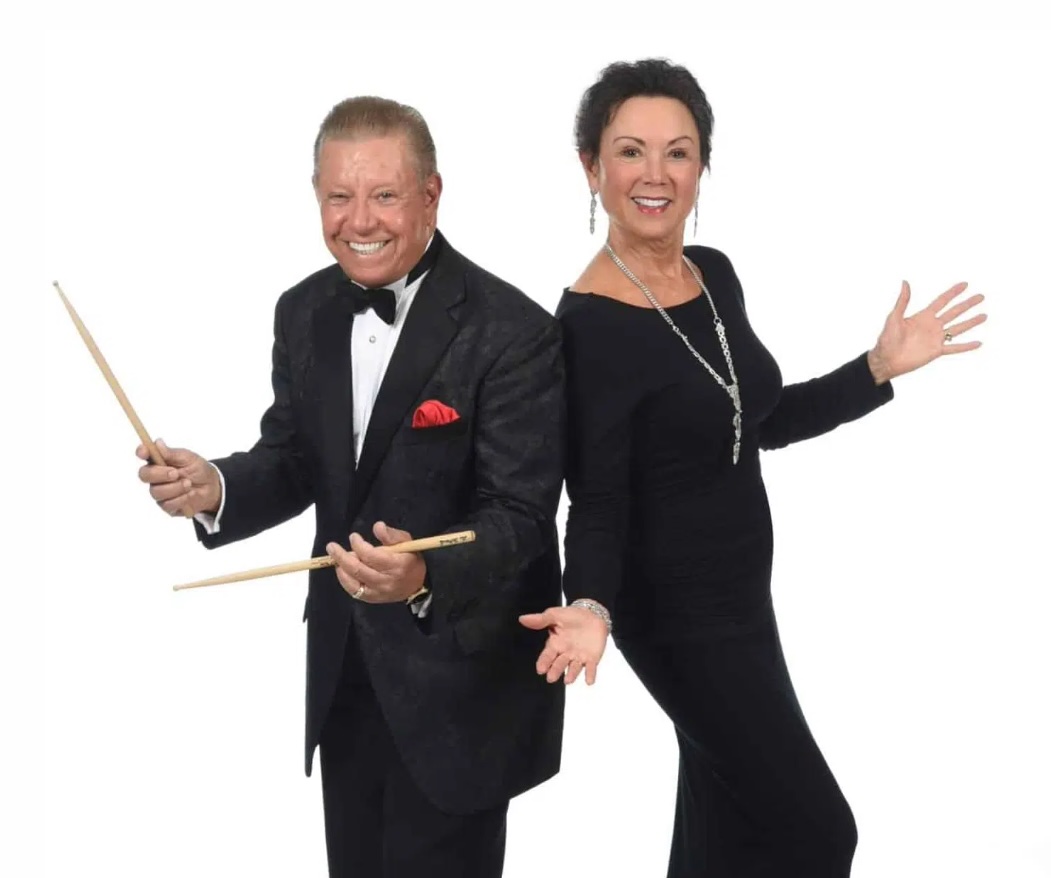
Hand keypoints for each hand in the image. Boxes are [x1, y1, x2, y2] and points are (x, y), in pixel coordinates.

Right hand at [136, 439, 220, 516]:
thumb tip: (158, 443)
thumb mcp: (189, 458)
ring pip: (156, 492)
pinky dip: (182, 499)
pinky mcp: (166, 506)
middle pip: (144, 475)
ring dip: (175, 488)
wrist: (212, 487)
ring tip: (189, 483)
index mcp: (159, 461)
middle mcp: (155, 477)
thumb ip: (172, 453)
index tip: (144, 452)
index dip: (141, 452)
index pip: (144, 455)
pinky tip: (190, 494)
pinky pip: (167, 504)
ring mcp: (159, 492)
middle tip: (175, 473)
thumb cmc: (198, 469)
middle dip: (159, 474)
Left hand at [326, 522, 426, 603]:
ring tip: (336, 558)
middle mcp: (387, 581)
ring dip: (341, 568)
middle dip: (342, 556)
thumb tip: (377, 526)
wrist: (417, 584)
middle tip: (332, 547)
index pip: (371, 556)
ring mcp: (378, 592)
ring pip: (353, 582)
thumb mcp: (406, 541)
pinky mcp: (373, 598)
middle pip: (358, 569)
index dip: (359, 545)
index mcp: (397, 565)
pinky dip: (344, 580)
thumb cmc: (410, 559)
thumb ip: (391, 534)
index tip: (354, 537)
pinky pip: (354, 591)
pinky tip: (342, 570)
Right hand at [518, 605, 608, 684]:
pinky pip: (591, 668)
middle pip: (559, 664)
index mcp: (556, 644)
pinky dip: (590, 675)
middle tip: (551, 678)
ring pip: (574, 668)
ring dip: (571, 675)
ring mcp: (579, 657)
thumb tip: (522, 619)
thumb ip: (540, 619)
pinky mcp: (592, 659)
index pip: (548, 655)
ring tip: (568, 681)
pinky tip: (589, 681)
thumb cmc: (573, 615)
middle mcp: (566, 653)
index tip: (540, 669)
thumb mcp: (555, 615)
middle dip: (555, 671)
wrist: (593, 614)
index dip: (544, 662)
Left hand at [867, 280, 985, 382]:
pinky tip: (978, 343)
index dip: (953, 292)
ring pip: (958, 328)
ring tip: (984, 316)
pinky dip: (966, 346)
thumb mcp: (894, 317)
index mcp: (923, 316)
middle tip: (981, 296)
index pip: (942, 301)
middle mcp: (932, 326)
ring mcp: (936, 338)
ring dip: (971, 322)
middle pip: (954, 312)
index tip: (965, 284)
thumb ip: (903, 301)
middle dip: (967, 304)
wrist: (886, 359)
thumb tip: (905, 282)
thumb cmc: (887, 338)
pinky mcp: (936, 351)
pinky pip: (955, 348)